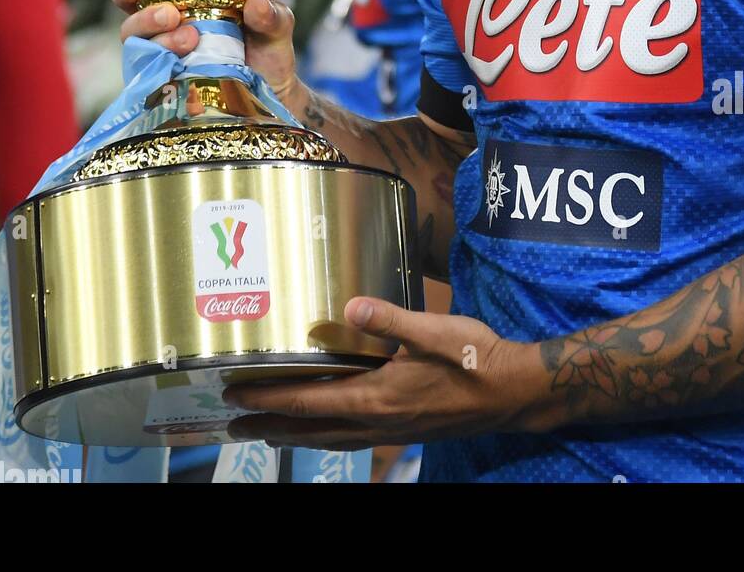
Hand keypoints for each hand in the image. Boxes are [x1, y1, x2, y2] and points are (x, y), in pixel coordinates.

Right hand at [109, 0, 300, 106]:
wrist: (269, 96)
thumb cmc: (267, 52)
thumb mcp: (276, 27)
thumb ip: (272, 14)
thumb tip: (257, 4)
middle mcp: (168, 16)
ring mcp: (159, 48)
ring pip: (132, 31)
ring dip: (148, 23)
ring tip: (187, 32)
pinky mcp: (158, 78)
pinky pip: (144, 66)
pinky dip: (159, 56)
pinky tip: (183, 55)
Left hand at [223, 297, 546, 449]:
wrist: (510, 392)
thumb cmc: (473, 358)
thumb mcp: (432, 329)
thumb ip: (389, 318)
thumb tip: (350, 305)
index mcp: (377, 397)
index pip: (309, 401)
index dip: (269, 398)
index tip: (235, 395)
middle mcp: (376, 422)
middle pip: (309, 429)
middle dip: (268, 426)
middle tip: (232, 426)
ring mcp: (389, 430)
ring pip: (328, 439)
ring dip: (292, 435)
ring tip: (265, 433)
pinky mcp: (402, 430)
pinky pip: (350, 439)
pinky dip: (324, 435)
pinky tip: (325, 428)